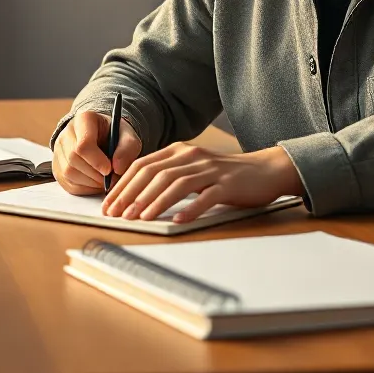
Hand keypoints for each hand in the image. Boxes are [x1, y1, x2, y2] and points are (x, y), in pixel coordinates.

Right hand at [53, 110, 140, 194]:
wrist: (103, 136)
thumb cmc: (115, 135)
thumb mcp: (127, 135)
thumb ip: (128, 148)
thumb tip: (117, 169)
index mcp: (84, 120)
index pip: (83, 144)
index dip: (97, 161)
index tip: (110, 169)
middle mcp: (66, 133)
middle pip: (74, 160)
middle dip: (95, 174)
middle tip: (111, 177)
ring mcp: (59, 151)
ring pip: (69, 173)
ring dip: (90, 183)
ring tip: (105, 179)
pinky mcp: (57, 167)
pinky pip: (67, 183)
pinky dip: (84, 188)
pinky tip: (96, 182)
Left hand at [101, 142, 302, 222]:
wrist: (264, 170)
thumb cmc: (224, 175)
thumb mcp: (192, 169)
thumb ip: (168, 175)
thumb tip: (135, 196)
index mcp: (179, 150)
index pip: (143, 165)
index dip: (123, 185)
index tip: (109, 204)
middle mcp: (192, 156)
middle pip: (155, 173)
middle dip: (133, 195)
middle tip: (118, 215)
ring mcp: (210, 170)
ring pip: (176, 184)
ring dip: (155, 202)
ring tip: (140, 219)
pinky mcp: (227, 185)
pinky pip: (206, 197)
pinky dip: (190, 209)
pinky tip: (177, 221)